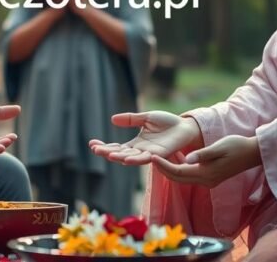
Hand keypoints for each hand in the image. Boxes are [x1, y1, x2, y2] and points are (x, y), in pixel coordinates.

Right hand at [88, 111, 202, 165]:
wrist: (185, 126)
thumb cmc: (167, 123)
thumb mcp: (146, 118)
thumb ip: (130, 119)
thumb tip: (112, 119)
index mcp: (136, 143)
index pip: (117, 147)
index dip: (105, 146)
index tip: (92, 144)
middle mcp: (141, 151)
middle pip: (121, 154)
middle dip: (107, 152)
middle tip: (96, 150)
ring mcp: (150, 153)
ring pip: (131, 158)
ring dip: (120, 157)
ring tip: (108, 155)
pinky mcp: (160, 154)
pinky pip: (147, 158)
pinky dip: (136, 159)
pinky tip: (127, 158)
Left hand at [151, 135, 261, 187]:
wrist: (253, 153)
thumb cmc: (237, 146)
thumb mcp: (219, 147)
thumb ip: (202, 154)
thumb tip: (187, 158)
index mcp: (206, 173)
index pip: (178, 172)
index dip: (163, 165)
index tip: (152, 156)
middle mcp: (206, 181)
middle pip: (178, 178)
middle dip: (163, 169)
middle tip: (152, 157)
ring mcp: (209, 181)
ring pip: (183, 177)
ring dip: (171, 168)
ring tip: (162, 156)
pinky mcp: (211, 177)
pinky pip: (190, 175)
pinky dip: (181, 167)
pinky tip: (178, 156)